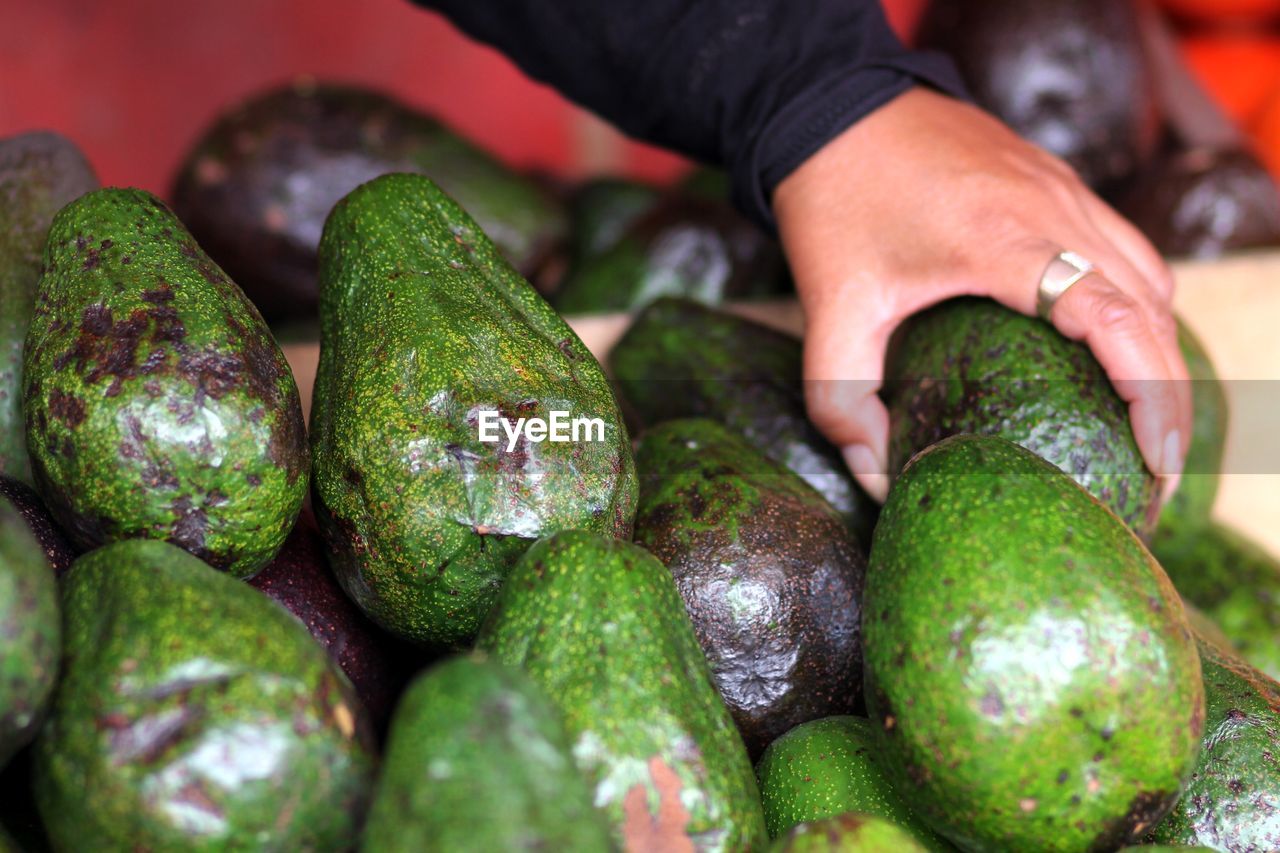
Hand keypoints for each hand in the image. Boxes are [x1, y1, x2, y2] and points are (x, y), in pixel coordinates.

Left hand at [773, 87, 1190, 502]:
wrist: (835, 104)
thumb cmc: (834, 199)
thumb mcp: (830, 306)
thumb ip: (842, 397)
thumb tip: (874, 476)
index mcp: (1002, 237)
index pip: (1114, 316)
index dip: (1150, 393)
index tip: (1157, 458)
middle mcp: (1051, 207)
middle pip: (1150, 307)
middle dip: (1168, 394)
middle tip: (1156, 469)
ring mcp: (1061, 189)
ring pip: (1149, 276)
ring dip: (1160, 350)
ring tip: (1146, 420)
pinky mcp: (1056, 182)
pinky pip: (1126, 248)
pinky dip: (1140, 305)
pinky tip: (1118, 349)